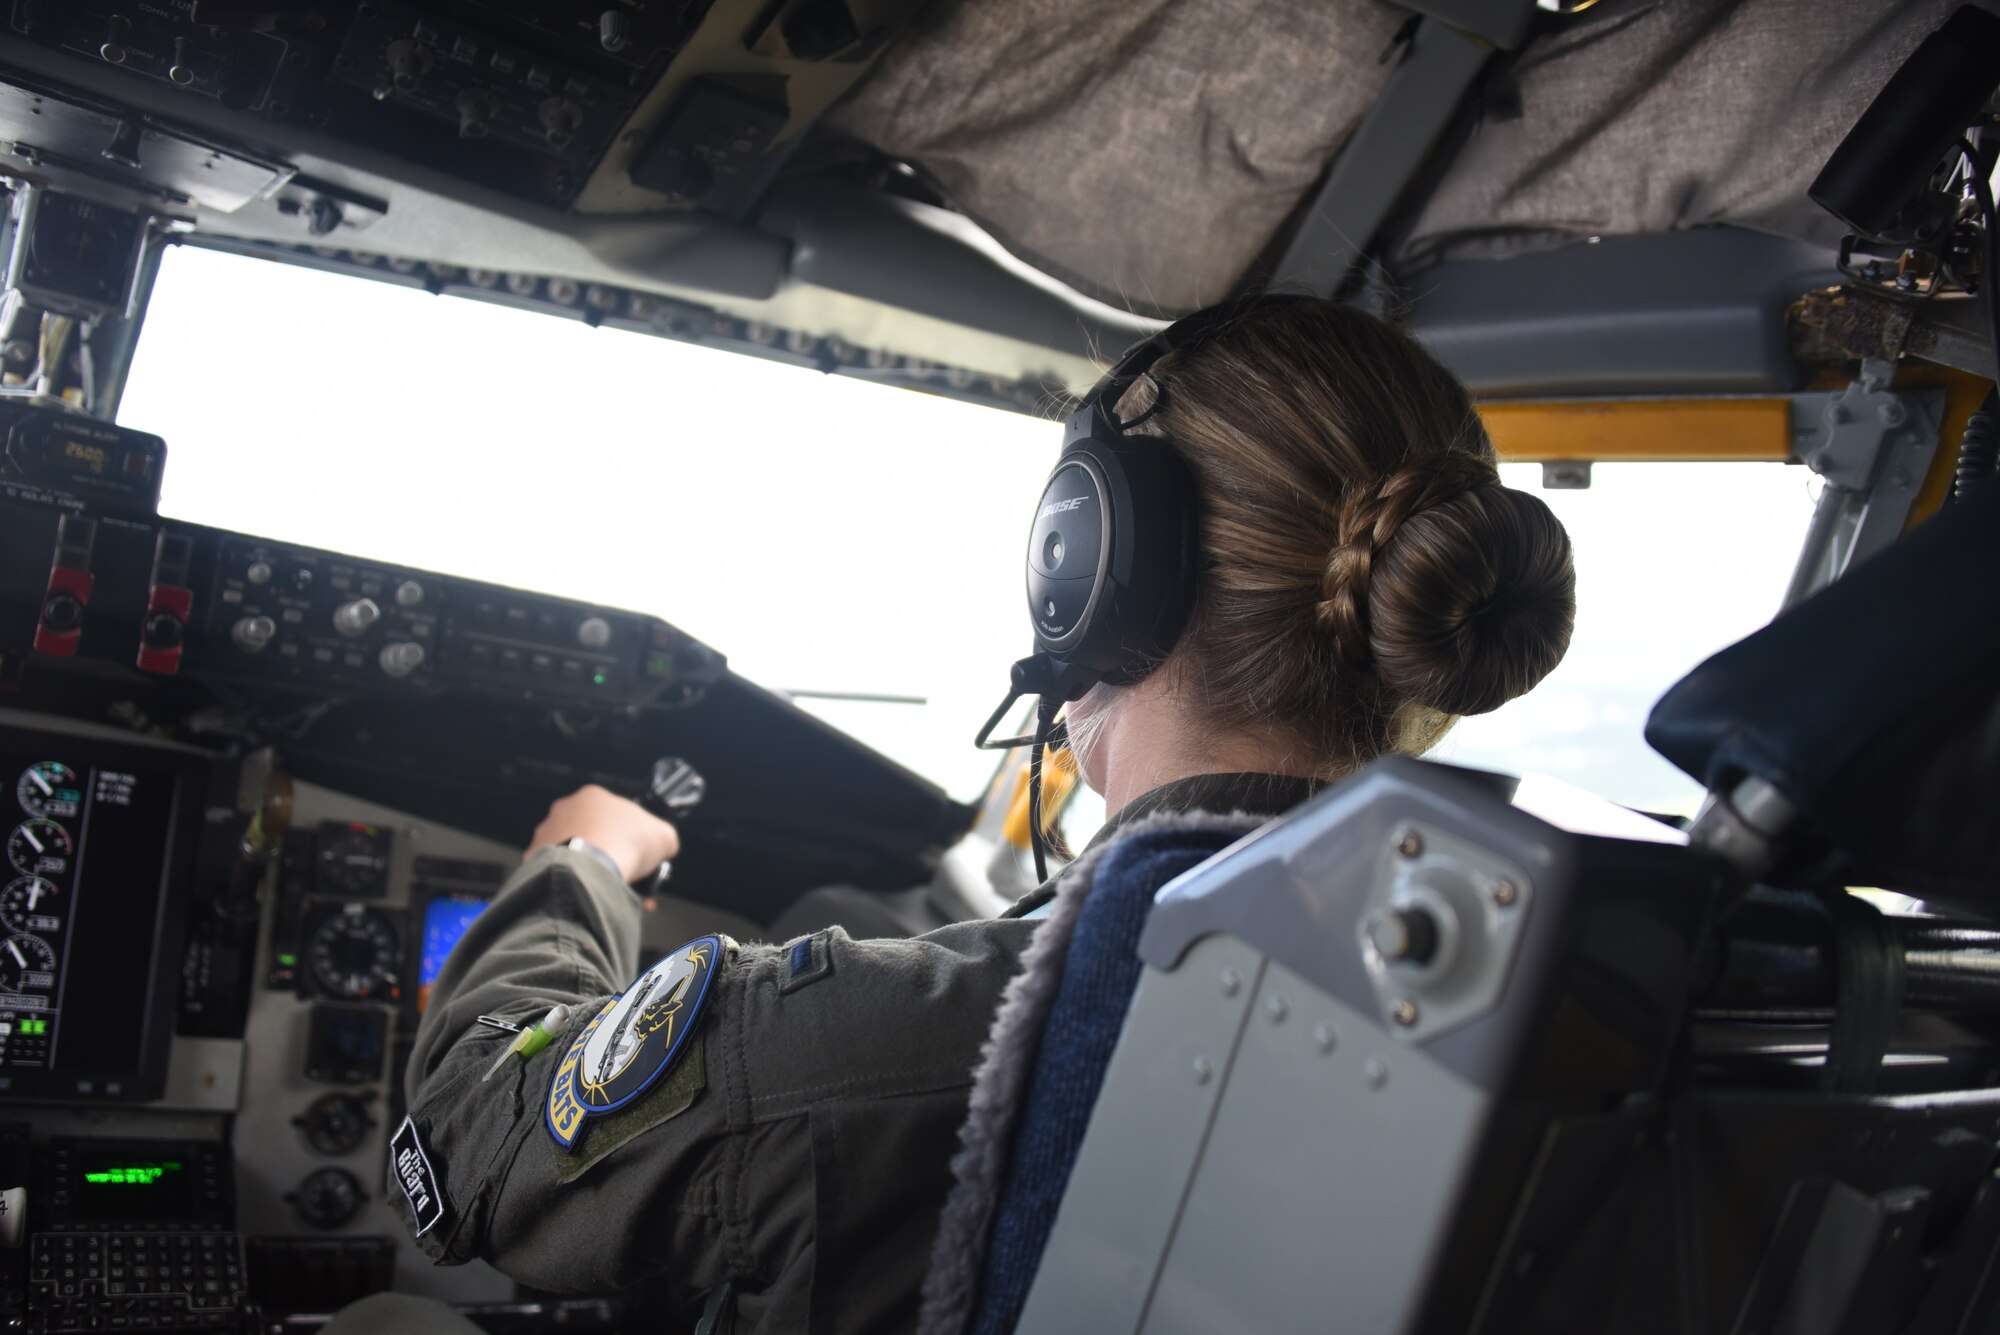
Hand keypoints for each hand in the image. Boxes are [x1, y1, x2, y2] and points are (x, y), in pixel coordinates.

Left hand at [525, 784, 680, 883]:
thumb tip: (665, 845)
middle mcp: (565, 809)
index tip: (633, 850)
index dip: (625, 833)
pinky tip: (581, 887)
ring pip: (568, 847)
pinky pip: (553, 868)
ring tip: (599, 880)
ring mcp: (546, 832)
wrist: (589, 869)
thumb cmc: (624, 845)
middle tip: (617, 867)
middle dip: (602, 847)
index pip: (612, 812)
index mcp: (593, 796)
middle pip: (588, 828)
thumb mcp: (664, 836)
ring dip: (582, 861)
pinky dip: (566, 877)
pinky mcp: (534, 856)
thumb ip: (664, 837)